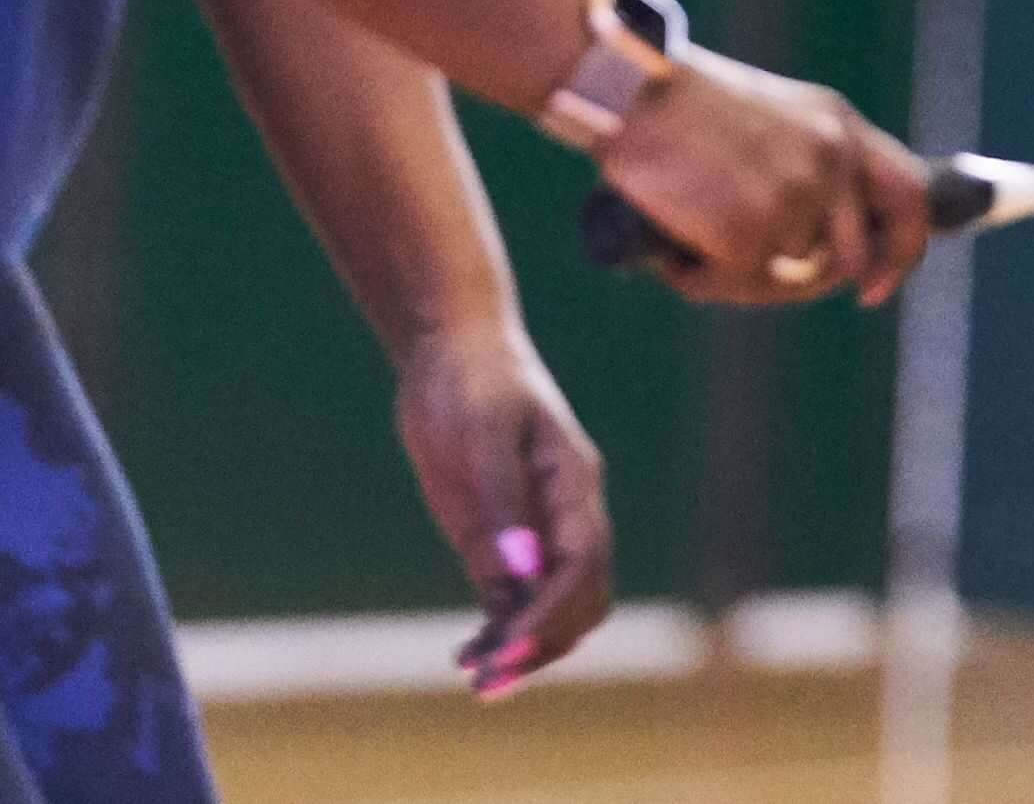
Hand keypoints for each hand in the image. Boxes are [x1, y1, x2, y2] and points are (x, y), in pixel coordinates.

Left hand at [391, 321, 608, 701]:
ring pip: (551, 607)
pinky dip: (499, 633)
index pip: (583, 563)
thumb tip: (519, 573)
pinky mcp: (500, 539)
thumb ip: (500, 501)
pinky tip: (467, 655)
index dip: (553, 612)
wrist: (450, 352)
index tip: (511, 648)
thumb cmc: (472, 381)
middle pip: (580, 597)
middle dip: (544, 643)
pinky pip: (513, 600)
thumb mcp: (481, 432)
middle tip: (491, 679)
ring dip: (523, 648)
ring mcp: (533, 530)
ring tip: (477, 680)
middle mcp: (564, 515)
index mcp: (573, 484)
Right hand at [594, 49, 933, 308]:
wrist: (627, 89)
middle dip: (811, 282)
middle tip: (764, 280)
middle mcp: (832, 159)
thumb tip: (814, 250)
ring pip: (784, 275)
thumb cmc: (680, 105)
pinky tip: (675, 251)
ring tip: (690, 236)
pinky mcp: (752, 230)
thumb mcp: (771, 117)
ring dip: (737, 275)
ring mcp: (796, 195)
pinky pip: (736, 282)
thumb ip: (807, 163)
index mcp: (840, 124)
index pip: (911, 197)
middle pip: (852, 256)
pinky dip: (701, 278)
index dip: (901, 252)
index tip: (874, 285)